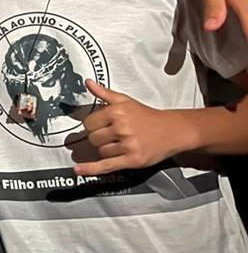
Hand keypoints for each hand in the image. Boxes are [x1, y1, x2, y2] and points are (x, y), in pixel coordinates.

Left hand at [73, 80, 195, 175]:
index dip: (94, 126)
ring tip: (122, 143)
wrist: (173, 130)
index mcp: (116, 112)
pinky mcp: (133, 159)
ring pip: (101, 152)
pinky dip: (90, 169)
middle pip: (93, 138)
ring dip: (107, 150)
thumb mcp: (126, 101)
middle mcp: (121, 128)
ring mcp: (128, 145)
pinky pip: (106, 166)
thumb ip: (104, 93)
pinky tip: (78, 170)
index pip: (89, 123)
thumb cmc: (147, 116)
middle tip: (114, 135)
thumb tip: (88, 83)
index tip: (103, 126)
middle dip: (100, 138)